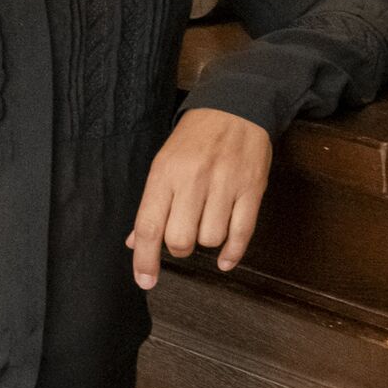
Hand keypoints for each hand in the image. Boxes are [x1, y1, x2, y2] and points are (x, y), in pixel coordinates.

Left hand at [127, 108, 275, 288]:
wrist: (237, 106)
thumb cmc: (196, 137)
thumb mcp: (164, 162)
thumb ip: (151, 203)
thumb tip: (135, 242)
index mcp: (166, 172)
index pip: (150, 226)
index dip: (145, 260)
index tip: (145, 280)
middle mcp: (194, 178)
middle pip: (181, 239)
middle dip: (179, 247)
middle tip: (182, 235)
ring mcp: (226, 183)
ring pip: (211, 238)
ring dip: (206, 242)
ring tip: (206, 224)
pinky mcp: (252, 188)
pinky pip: (242, 233)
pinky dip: (232, 253)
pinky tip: (225, 259)